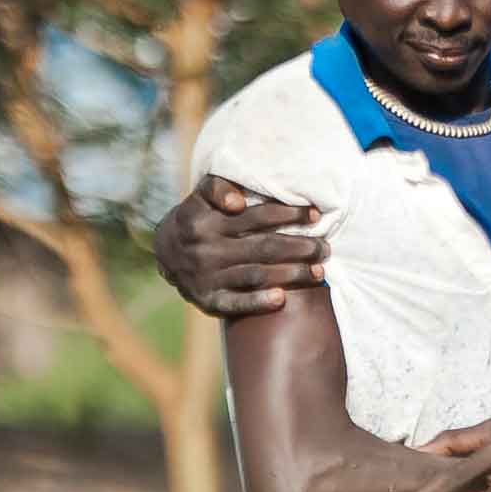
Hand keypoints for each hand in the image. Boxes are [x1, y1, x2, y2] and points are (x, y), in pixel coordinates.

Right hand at [153, 175, 324, 316]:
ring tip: (317, 271)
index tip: (314, 215)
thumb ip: (219, 187)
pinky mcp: (209, 300)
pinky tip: (281, 299)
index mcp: (206, 220)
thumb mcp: (201, 196)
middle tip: (325, 247)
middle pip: (263, 247)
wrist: (165, 253)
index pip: (256, 216)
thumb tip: (238, 202)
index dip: (288, 214)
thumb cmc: (198, 217)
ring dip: (290, 274)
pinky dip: (258, 302)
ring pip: (256, 274)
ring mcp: (207, 277)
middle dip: (299, 247)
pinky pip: (236, 304)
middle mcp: (206, 249)